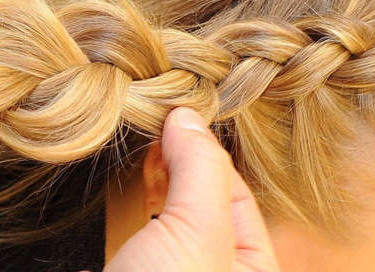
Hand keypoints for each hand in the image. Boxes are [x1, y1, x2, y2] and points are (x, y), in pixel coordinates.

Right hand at [104, 108, 278, 271]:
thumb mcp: (198, 231)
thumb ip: (200, 169)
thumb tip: (188, 117)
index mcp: (252, 267)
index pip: (238, 192)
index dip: (207, 151)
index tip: (177, 118)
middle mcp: (215, 267)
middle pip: (201, 197)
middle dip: (180, 159)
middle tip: (157, 123)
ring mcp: (171, 270)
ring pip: (167, 210)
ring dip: (154, 177)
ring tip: (141, 141)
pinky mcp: (131, 269)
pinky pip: (137, 227)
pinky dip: (129, 200)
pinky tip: (122, 181)